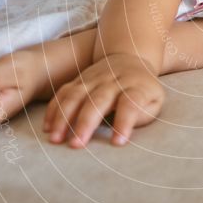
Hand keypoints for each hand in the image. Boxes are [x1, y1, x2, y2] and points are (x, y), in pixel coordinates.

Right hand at [43, 54, 163, 147]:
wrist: (129, 56)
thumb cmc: (142, 89)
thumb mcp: (155, 100)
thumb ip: (143, 115)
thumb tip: (124, 130)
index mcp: (136, 87)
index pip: (130, 104)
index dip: (124, 122)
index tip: (118, 142)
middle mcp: (113, 81)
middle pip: (98, 100)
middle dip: (86, 123)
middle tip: (76, 145)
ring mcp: (93, 78)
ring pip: (75, 95)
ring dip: (63, 118)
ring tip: (55, 139)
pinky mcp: (78, 79)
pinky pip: (63, 93)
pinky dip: (53, 109)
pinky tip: (48, 127)